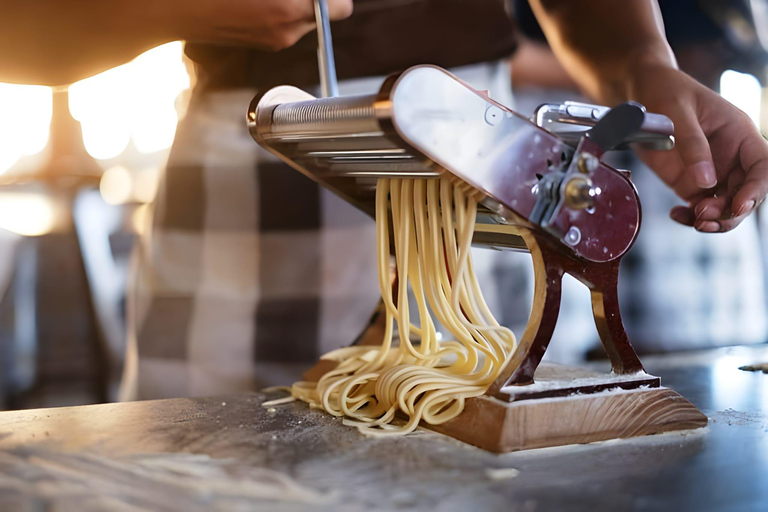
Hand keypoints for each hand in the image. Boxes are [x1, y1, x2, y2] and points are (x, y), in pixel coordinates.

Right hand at [180, 0, 353, 50]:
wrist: (173, 9)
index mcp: (290, 11)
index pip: (340, 6)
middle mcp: (287, 32)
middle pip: (323, 13)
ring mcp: (274, 42)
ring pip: (304, 18)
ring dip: (296, 1)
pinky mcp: (262, 43)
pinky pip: (284, 23)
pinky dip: (280, 8)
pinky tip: (256, 0)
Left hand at [627, 64, 767, 231]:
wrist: (640, 94)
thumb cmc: (665, 92)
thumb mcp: (678, 111)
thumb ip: (692, 143)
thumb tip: (706, 181)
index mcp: (739, 134)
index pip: (761, 166)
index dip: (756, 189)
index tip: (738, 206)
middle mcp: (731, 157)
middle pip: (745, 193)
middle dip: (730, 212)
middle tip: (703, 217)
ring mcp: (711, 172)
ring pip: (724, 206)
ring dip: (712, 219)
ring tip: (692, 219)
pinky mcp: (689, 183)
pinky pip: (698, 207)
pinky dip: (690, 217)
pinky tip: (677, 215)